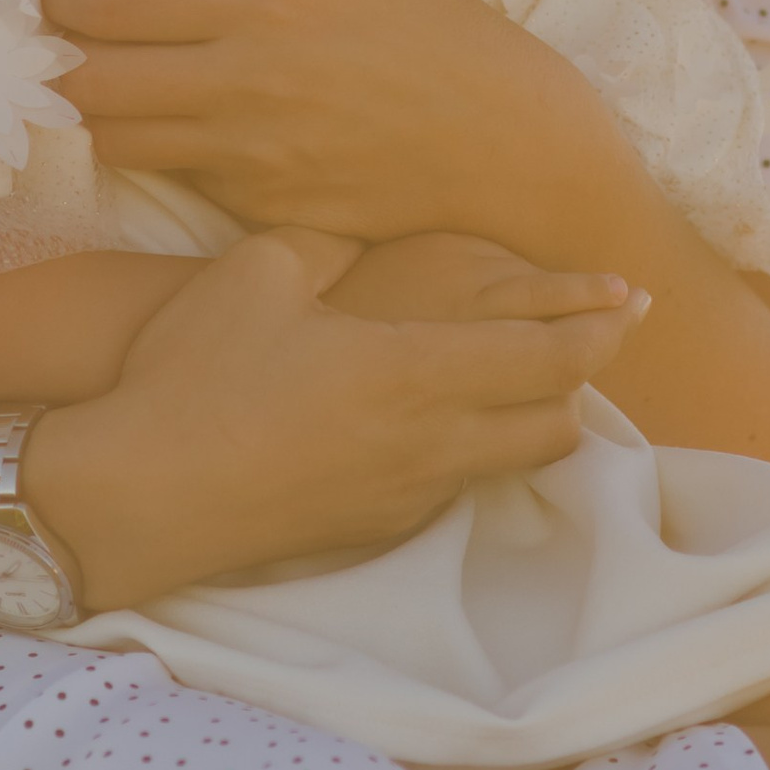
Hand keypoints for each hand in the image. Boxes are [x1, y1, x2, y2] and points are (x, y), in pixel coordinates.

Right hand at [29, 220, 631, 598]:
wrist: (136, 493)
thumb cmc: (195, 374)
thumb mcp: (259, 273)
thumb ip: (330, 246)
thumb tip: (359, 241)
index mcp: (418, 371)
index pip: (550, 357)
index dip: (601, 329)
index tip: (633, 302)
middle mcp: (430, 443)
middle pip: (556, 424)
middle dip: (583, 381)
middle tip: (586, 340)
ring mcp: (402, 496)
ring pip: (510, 464)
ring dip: (531, 421)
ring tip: (520, 380)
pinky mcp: (368, 529)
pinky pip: (452, 488)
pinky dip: (471, 452)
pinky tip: (434, 422)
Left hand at [36, 0, 627, 252]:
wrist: (501, 139)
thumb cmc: (421, 20)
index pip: (102, 3)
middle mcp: (244, 80)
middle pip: (86, 82)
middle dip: (58, 57)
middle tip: (70, 40)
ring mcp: (249, 155)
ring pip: (113, 141)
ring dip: (100, 110)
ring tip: (128, 82)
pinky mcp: (259, 210)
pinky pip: (175, 177)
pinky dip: (168, 149)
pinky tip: (198, 123)